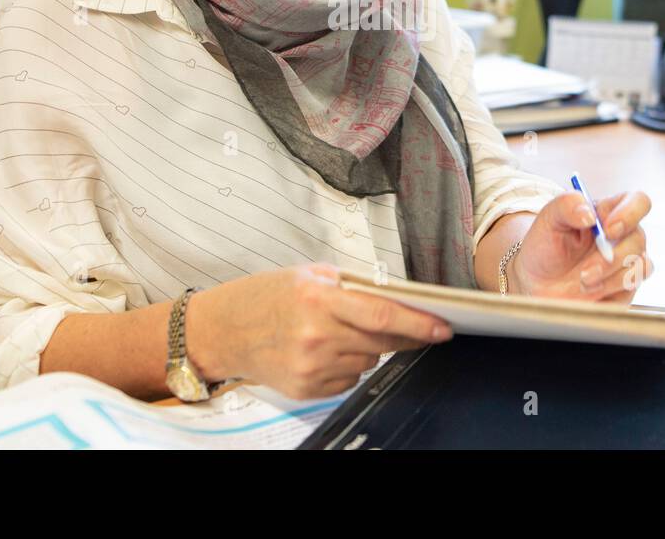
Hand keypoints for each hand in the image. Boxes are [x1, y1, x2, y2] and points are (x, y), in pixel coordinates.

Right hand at [185, 264, 452, 399]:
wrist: (221, 330)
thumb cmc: (264, 297)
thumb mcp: (308, 275)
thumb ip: (351, 286)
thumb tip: (395, 298)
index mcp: (319, 300)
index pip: (383, 317)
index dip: (419, 324)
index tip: (443, 328)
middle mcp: (317, 336)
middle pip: (382, 344)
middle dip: (406, 336)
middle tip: (418, 328)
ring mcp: (311, 366)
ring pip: (368, 362)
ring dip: (370, 348)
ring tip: (343, 331)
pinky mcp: (306, 388)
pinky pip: (348, 380)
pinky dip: (348, 365)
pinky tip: (327, 350)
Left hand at [509, 190, 652, 301]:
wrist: (536, 282)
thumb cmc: (545, 246)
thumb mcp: (548, 219)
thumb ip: (567, 205)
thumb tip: (589, 214)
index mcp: (609, 212)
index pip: (638, 202)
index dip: (630, 213)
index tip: (608, 230)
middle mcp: (623, 236)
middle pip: (638, 239)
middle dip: (611, 258)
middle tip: (585, 272)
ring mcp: (627, 262)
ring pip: (640, 267)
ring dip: (610, 278)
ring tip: (582, 282)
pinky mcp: (626, 287)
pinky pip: (631, 289)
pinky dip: (610, 292)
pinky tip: (590, 292)